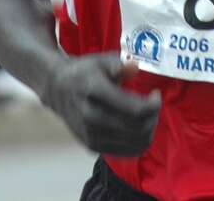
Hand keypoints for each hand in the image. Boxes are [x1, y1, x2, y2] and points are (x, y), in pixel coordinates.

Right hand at [43, 53, 160, 155]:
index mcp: (95, 93)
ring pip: (134, 144)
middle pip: (138, 129)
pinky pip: (125, 153)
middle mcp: (92, 118)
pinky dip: (138, 142)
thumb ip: (119, 64)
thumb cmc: (84, 72)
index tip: (155, 94)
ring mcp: (91, 136)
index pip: (134, 111)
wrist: (58, 89)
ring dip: (149, 131)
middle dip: (153, 117)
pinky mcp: (92, 147)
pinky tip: (138, 127)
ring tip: (147, 116)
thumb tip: (135, 68)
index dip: (153, 106)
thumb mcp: (101, 60)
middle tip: (153, 105)